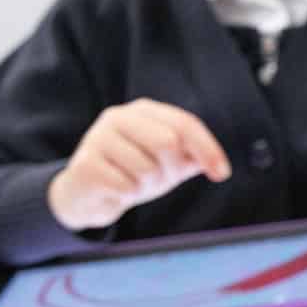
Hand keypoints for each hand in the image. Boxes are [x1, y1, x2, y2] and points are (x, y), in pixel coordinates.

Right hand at [46, 99, 230, 231]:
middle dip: (171, 170)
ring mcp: (98, 138)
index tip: (221, 174)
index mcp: (144, 111)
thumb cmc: (132, 172)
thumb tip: (218, 166)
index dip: (207, 149)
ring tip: (133, 184)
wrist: (86, 194)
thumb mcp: (168, 162)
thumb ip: (193, 157)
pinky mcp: (84, 164)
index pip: (185, 123)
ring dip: (147, 186)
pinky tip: (116, 191)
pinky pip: (126, 186)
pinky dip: (128, 196)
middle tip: (161, 180)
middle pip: (167, 142)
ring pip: (146, 169)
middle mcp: (118, 117)